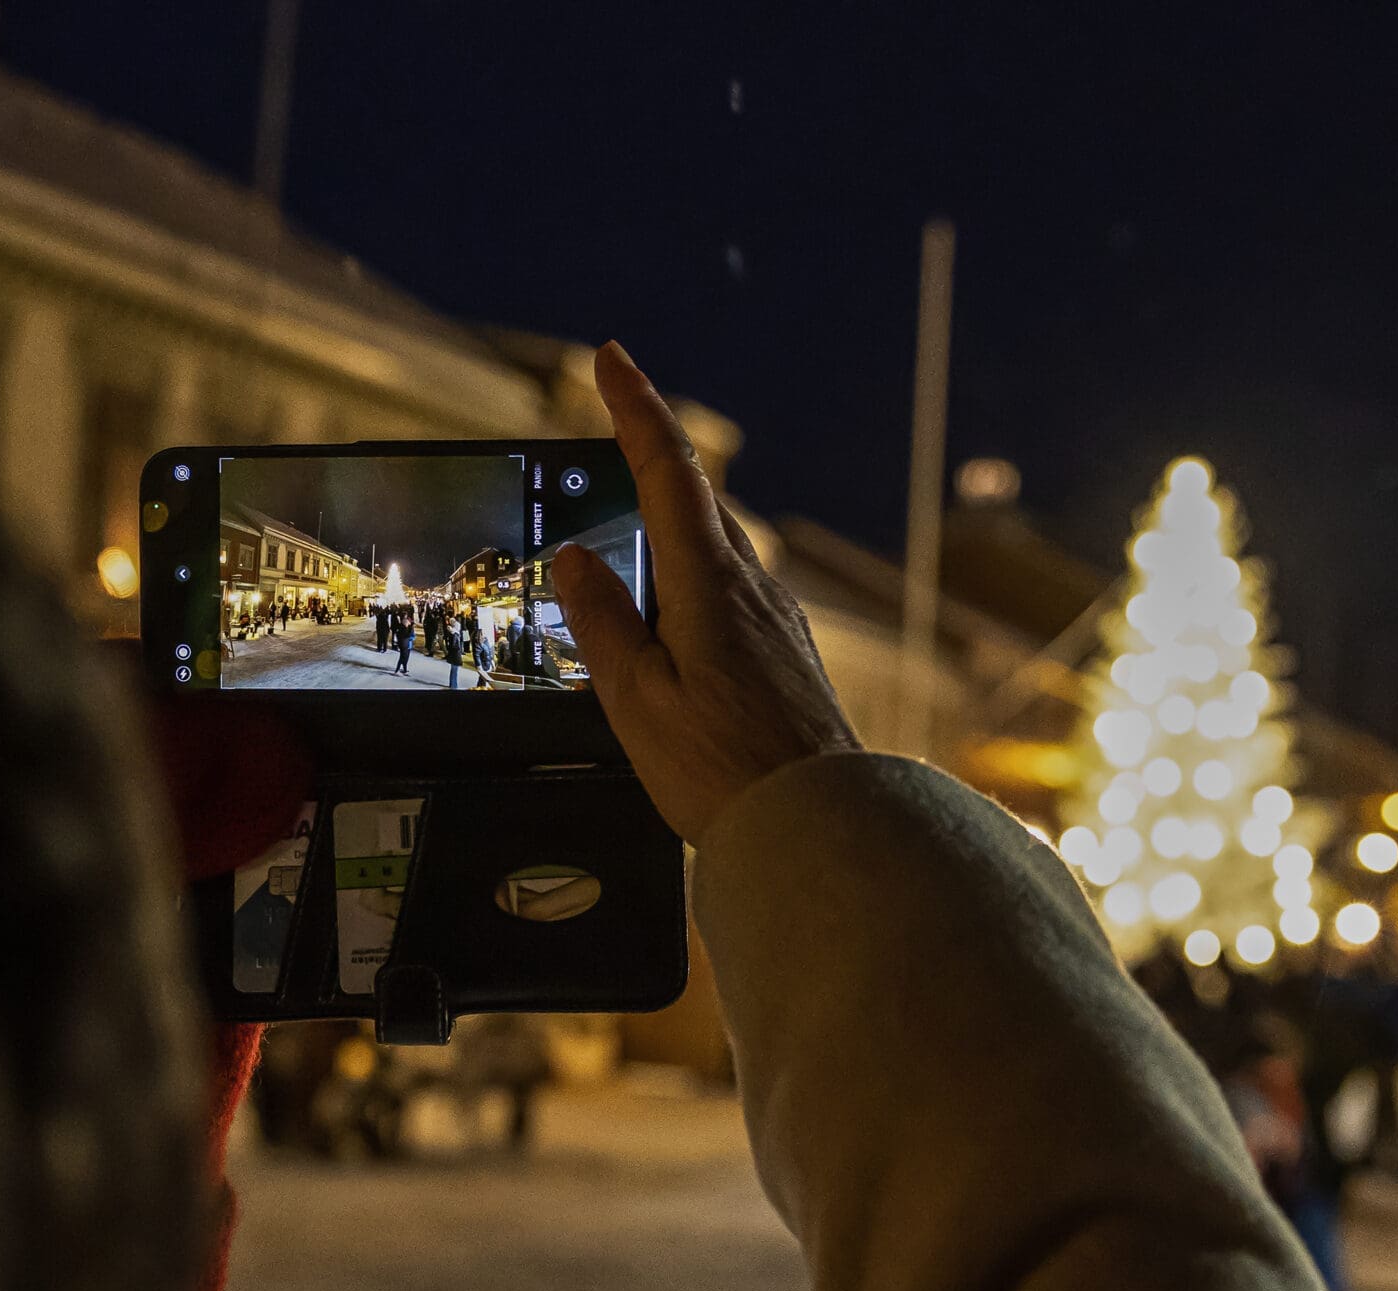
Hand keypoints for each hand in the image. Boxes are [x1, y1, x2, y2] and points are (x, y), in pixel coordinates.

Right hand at [550, 342, 857, 844]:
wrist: (820, 826)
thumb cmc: (725, 774)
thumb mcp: (637, 701)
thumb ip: (603, 623)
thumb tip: (578, 558)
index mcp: (709, 585)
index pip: (668, 471)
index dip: (637, 407)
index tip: (611, 357)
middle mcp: (752, 588)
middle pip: (698, 499)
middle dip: (652, 459)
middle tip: (609, 433)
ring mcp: (777, 618)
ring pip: (718, 544)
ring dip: (673, 522)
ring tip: (627, 537)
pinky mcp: (787, 652)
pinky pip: (733, 588)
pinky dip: (695, 573)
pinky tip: (677, 611)